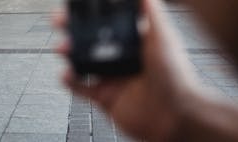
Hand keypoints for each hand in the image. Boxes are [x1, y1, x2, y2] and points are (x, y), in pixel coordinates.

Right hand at [53, 0, 198, 139]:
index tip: (80, 6)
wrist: (175, 116)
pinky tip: (65, 73)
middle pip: (91, 40)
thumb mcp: (163, 37)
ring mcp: (113, 78)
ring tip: (62, 47)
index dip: (93, 14)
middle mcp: (123, 59)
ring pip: (83, 62)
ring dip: (69, 53)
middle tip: (60, 21)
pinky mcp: (105, 98)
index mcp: (135, 42)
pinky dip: (70, 81)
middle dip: (73, 29)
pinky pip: (82, 88)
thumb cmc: (176, 78)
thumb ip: (152, 13)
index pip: (109, 23)